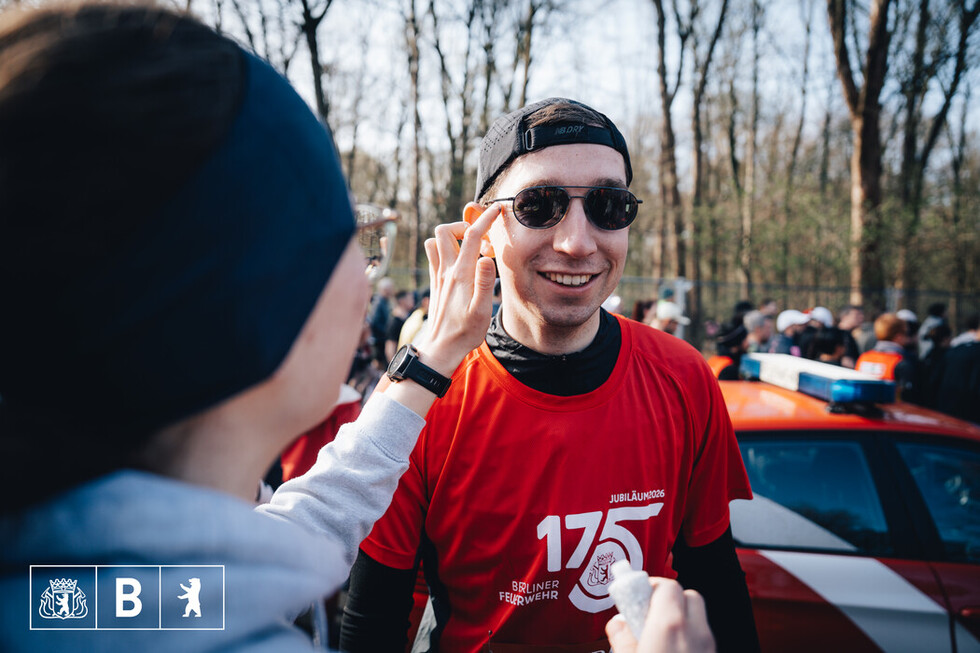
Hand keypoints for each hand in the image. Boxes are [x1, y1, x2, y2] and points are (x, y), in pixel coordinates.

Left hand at [415, 203, 498, 375]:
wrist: (441, 348)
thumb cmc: (464, 333)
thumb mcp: (482, 311)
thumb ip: (485, 283)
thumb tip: (487, 257)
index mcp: (461, 275)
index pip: (472, 236)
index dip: (485, 219)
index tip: (497, 210)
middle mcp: (446, 271)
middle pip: (445, 230)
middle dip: (464, 225)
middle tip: (481, 237)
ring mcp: (437, 276)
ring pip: (436, 241)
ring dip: (452, 236)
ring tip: (470, 247)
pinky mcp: (435, 283)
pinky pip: (434, 255)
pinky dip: (445, 249)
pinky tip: (460, 262)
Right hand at [606, 578, 714, 652]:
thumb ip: (622, 638)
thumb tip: (618, 624)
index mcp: (670, 627)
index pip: (667, 585)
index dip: (650, 586)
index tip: (636, 595)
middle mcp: (695, 633)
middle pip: (689, 596)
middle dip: (668, 599)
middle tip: (648, 614)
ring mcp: (709, 647)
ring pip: (698, 618)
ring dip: (680, 619)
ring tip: (658, 636)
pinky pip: (702, 638)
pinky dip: (688, 637)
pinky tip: (670, 650)